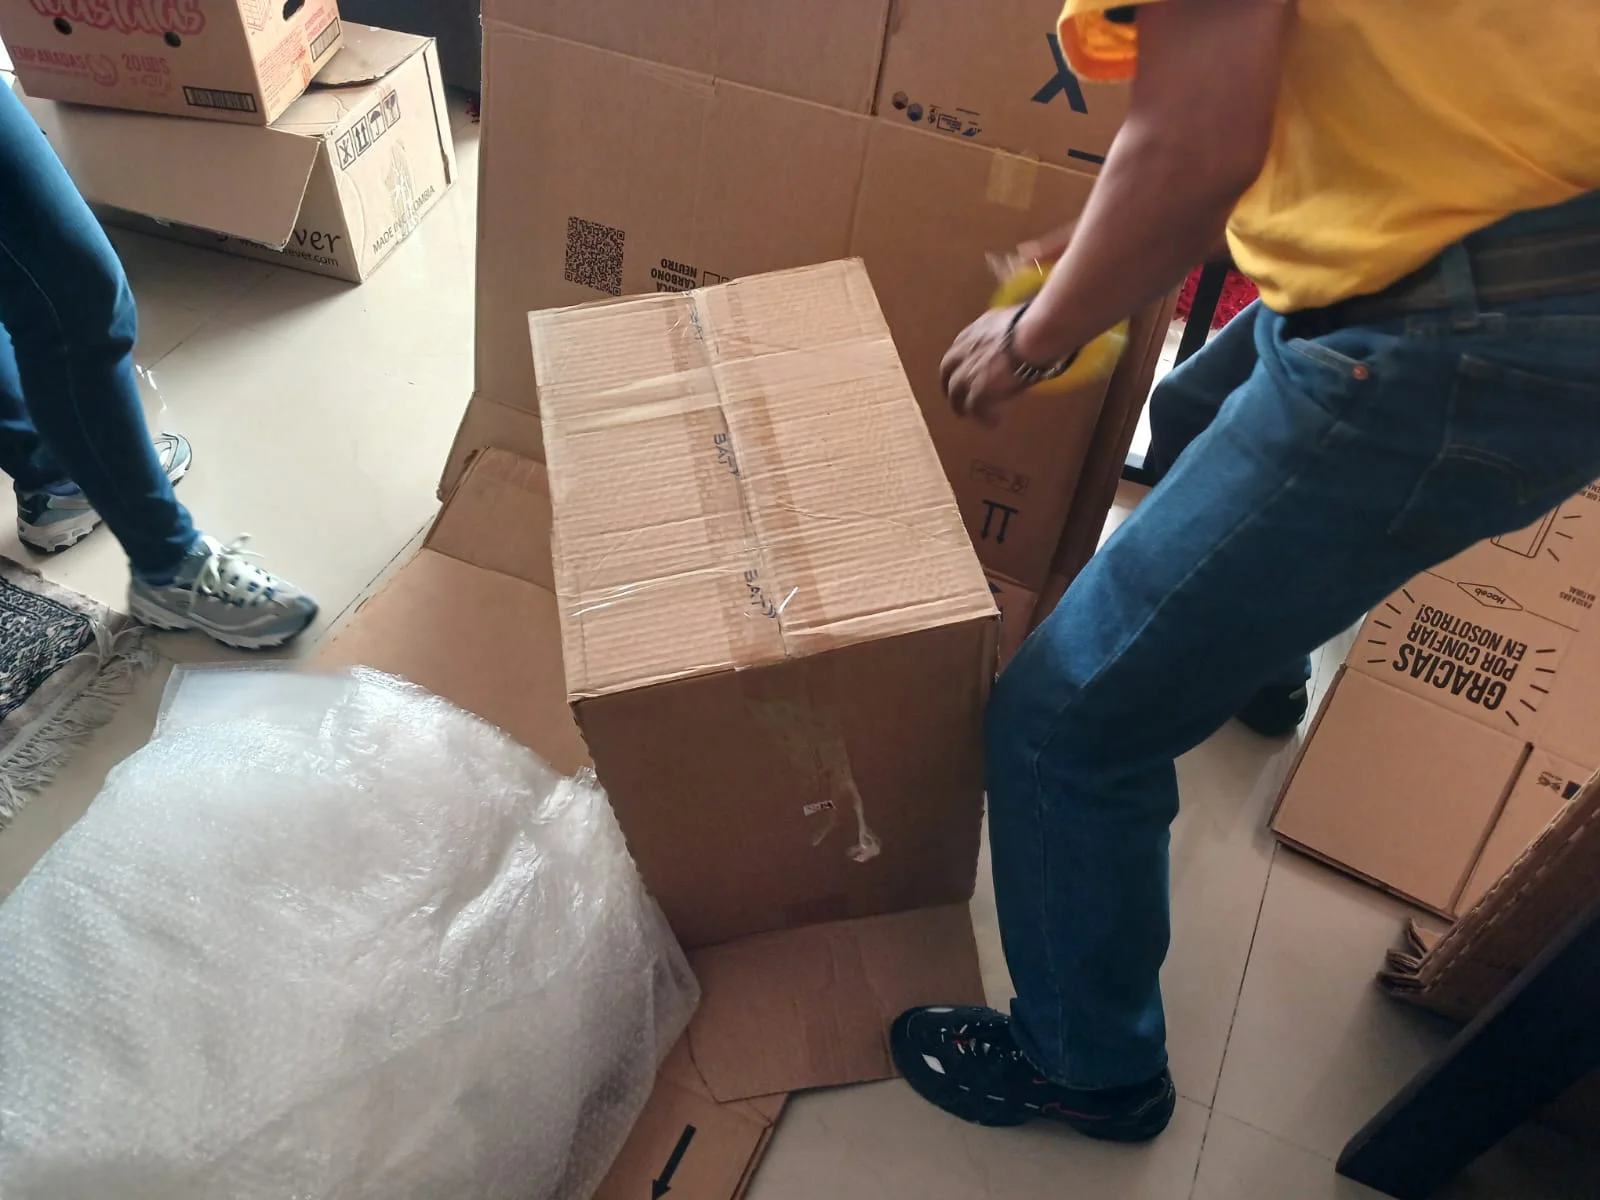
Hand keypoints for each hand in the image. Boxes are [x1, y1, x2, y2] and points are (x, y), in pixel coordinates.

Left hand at [940, 306, 1030, 425]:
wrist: (1037, 334)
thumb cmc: (1039, 324)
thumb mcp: (1017, 321)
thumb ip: (1012, 331)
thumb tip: (1025, 336)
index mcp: (977, 329)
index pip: (959, 347)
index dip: (960, 361)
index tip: (964, 368)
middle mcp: (967, 349)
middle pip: (948, 371)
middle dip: (950, 384)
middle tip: (957, 395)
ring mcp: (969, 371)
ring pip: (956, 394)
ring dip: (961, 406)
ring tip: (967, 414)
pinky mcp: (978, 390)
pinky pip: (975, 409)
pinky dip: (983, 417)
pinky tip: (993, 422)